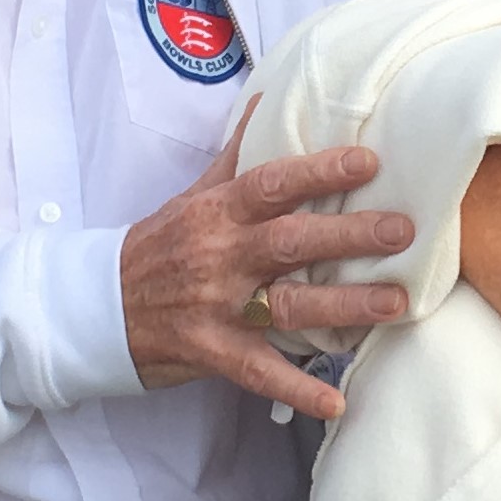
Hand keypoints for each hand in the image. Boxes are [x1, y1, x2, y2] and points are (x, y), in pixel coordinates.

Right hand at [120, 107, 415, 417]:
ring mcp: (218, 306)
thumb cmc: (156, 246)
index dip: (320, 171)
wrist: (97, 306)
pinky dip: (296, 390)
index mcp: (218, 212)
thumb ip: (236, 155)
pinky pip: (260, 372)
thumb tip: (269, 98)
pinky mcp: (213, 352)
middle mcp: (221, 255)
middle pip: (291, 241)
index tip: (369, 162)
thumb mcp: (191, 195)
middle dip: (349, 235)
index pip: (273, 183)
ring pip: (288, 304)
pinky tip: (336, 402)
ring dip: (344, 305)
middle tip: (402, 230)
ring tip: (396, 302)